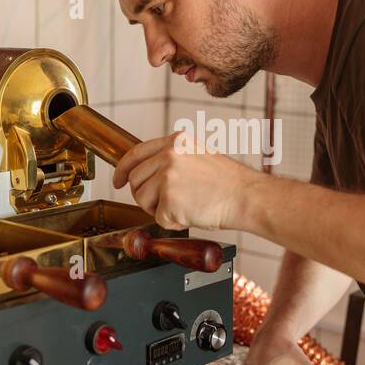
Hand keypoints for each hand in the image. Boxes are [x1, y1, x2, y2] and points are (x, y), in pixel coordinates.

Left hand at [111, 130, 261, 230]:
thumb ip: (172, 158)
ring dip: (160, 209)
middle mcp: (168, 155)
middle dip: (146, 196)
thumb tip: (148, 172)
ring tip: (186, 205)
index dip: (122, 170)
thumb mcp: (197, 155)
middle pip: (136, 181)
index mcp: (175, 142)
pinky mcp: (169, 200)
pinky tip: (192, 213)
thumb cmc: (228, 182)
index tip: (117, 180)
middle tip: (168, 202)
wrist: (246, 196)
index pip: (135, 153)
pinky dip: (174, 222)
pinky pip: (159, 218)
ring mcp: (167, 177)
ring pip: (143, 200)